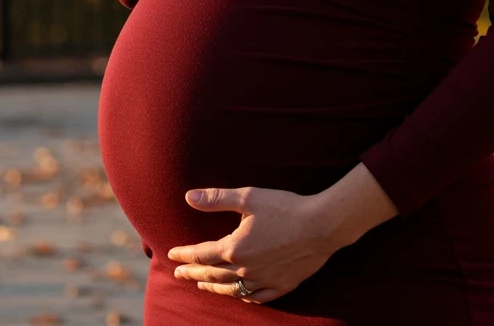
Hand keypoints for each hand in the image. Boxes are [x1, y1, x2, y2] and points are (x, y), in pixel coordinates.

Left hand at [167, 186, 339, 304]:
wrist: (321, 225)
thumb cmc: (285, 207)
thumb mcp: (249, 197)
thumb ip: (217, 199)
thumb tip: (189, 197)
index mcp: (235, 247)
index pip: (202, 254)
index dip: (185, 254)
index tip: (172, 254)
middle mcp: (246, 268)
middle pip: (213, 274)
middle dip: (193, 273)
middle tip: (179, 273)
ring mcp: (264, 279)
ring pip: (232, 289)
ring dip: (214, 287)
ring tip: (202, 285)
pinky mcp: (282, 285)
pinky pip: (257, 296)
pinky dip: (243, 296)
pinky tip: (239, 294)